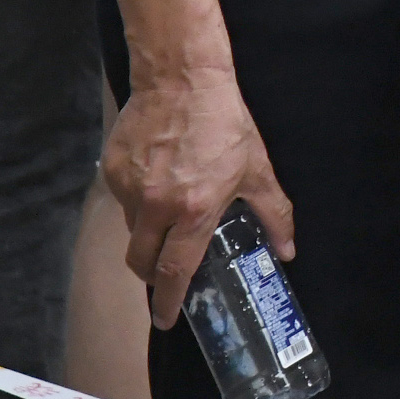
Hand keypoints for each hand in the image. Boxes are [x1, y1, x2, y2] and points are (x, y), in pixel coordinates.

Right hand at [105, 64, 292, 328]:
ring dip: (149, 234)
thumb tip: (287, 250)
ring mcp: (130, 189)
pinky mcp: (112, 171)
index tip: (165, 318)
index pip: (175, 271)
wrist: (181, 80)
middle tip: (164, 277)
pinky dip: (138, 202)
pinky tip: (158, 181)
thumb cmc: (223, 123)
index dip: (168, 300)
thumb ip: (273, 214)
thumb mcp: (257, 169)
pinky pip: (123, 201)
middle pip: (142, 262)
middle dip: (152, 277)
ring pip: (133, 230)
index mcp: (194, 210)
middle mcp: (157, 206)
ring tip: (170, 213)